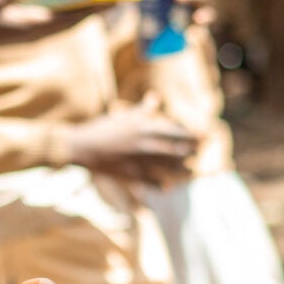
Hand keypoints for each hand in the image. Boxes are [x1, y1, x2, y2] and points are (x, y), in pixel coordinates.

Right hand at [0, 0, 110, 52]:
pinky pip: (55, 20)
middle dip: (94, 8)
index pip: (73, 18)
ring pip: (67, 21)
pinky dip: (66, 11)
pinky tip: (69, 0)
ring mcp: (36, 32)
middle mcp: (41, 31)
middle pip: (75, 20)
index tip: (113, 1)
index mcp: (37, 26)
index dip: (94, 9)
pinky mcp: (30, 30)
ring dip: (82, 10)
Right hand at [65, 98, 197, 184]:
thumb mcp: (124, 117)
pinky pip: (149, 181)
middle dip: (189, 151)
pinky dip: (159, 184)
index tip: (202, 136)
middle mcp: (143, 144)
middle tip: (200, 151)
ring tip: (190, 170)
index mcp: (142, 127)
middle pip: (173, 149)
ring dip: (180, 169)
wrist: (81, 146)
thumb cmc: (103, 129)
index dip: (190, 134)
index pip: (173, 130)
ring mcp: (137, 160)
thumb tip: (155, 97)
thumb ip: (143, 109)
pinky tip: (167, 186)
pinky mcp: (129, 174)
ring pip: (165, 166)